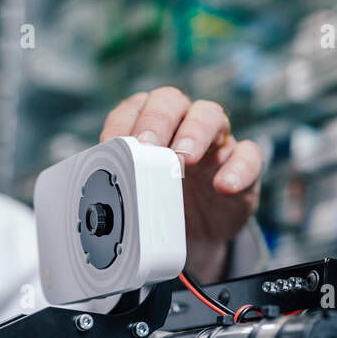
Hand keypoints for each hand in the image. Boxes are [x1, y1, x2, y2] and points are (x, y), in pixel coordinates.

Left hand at [100, 87, 261, 281]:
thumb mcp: (138, 196)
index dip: (123, 122)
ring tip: (183, 159)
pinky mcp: (241, 166)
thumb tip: (88, 188)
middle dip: (156, 120)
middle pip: (171, 101)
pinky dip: (238, 168)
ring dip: (195, 132)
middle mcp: (182, 125)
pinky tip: (224, 185)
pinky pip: (248, 156)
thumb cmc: (161, 206)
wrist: (195, 237)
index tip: (113, 145)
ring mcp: (215, 143)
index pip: (134, 108)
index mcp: (151, 126)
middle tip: (147, 146)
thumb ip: (118, 184)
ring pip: (210, 115)